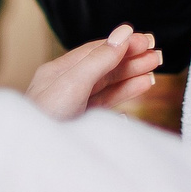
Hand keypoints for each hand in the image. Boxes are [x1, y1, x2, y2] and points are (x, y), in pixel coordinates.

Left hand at [26, 25, 162, 118]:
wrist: (32, 159)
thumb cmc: (44, 121)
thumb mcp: (73, 84)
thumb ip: (100, 59)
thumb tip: (123, 32)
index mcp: (57, 72)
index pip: (94, 51)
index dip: (121, 44)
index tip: (145, 40)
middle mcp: (64, 87)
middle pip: (103, 67)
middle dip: (130, 60)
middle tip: (158, 55)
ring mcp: (72, 107)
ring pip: (106, 87)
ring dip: (131, 77)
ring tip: (154, 71)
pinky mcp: (79, 125)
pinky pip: (106, 105)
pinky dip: (124, 95)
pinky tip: (139, 90)